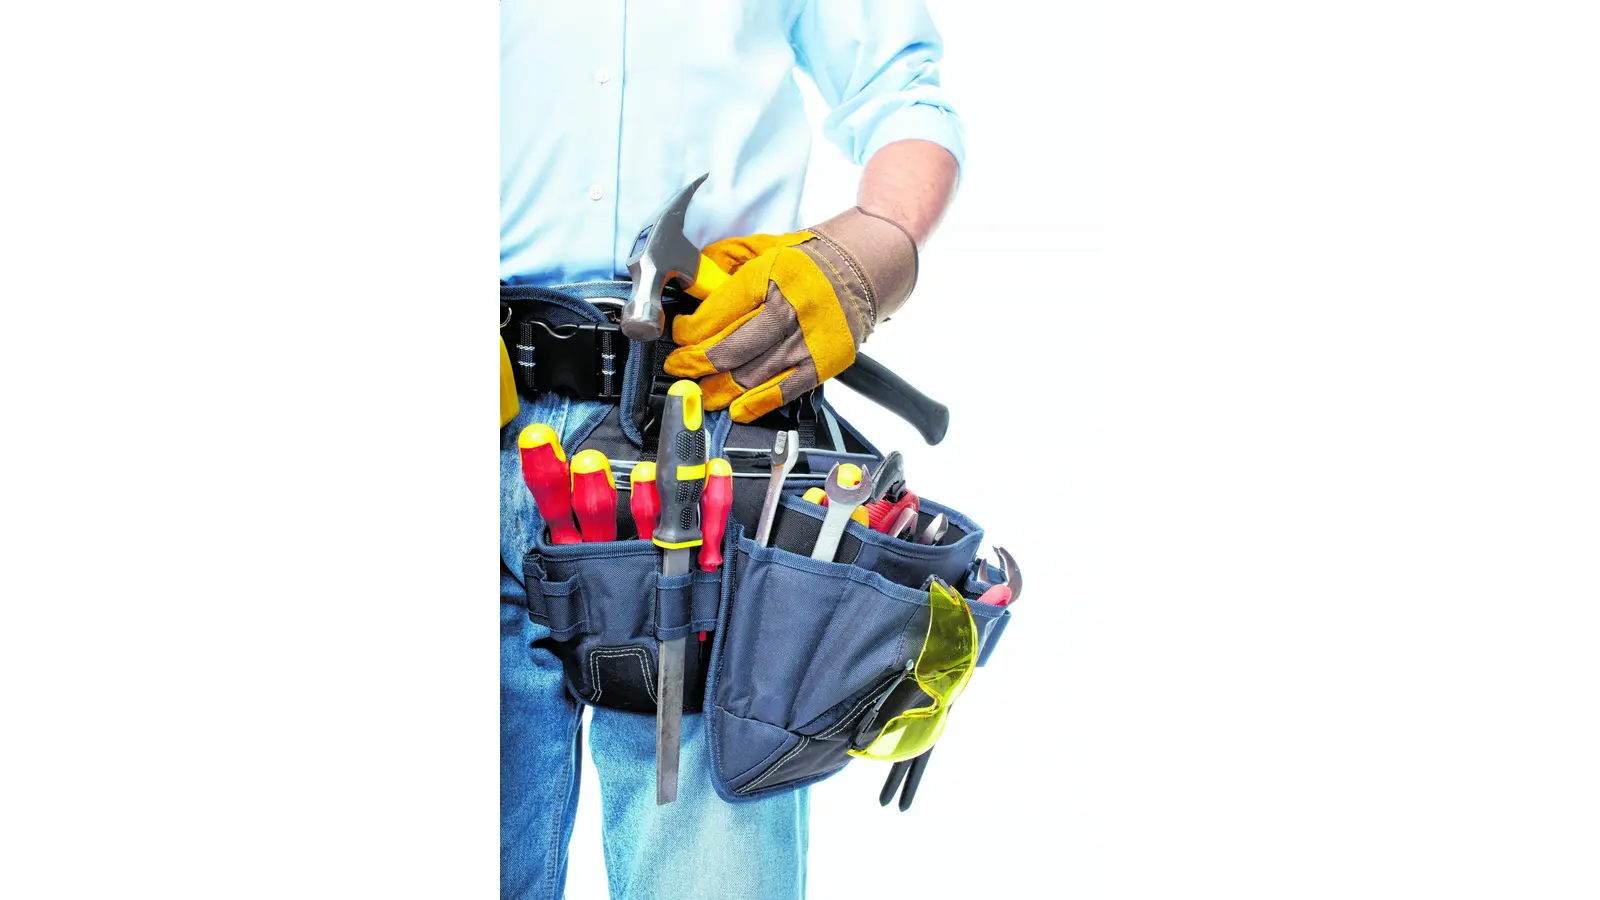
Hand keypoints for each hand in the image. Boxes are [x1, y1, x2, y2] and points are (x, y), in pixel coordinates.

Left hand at [664, 208, 916, 421]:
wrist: (864, 265)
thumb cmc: (811, 258)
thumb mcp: (764, 246)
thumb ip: (725, 261)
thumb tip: (691, 281)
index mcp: (771, 275)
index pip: (719, 313)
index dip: (691, 332)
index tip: (680, 337)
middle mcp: (790, 309)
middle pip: (732, 348)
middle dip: (698, 364)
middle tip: (680, 369)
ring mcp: (808, 340)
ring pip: (753, 375)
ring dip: (720, 389)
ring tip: (701, 392)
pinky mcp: (824, 362)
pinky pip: (785, 390)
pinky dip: (757, 404)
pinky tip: (736, 409)